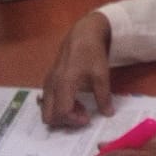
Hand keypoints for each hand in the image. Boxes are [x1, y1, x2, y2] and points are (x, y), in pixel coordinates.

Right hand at [40, 12, 113, 127]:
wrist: (83, 34)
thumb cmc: (92, 53)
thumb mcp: (102, 74)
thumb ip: (104, 96)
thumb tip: (108, 114)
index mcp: (64, 83)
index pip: (61, 112)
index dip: (74, 120)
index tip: (88, 119)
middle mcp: (51, 85)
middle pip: (49, 116)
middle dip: (65, 121)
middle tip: (83, 115)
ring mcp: (48, 83)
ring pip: (47, 110)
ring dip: (62, 114)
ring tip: (81, 107)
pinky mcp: (48, 81)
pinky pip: (47, 102)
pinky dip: (58, 107)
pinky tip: (74, 100)